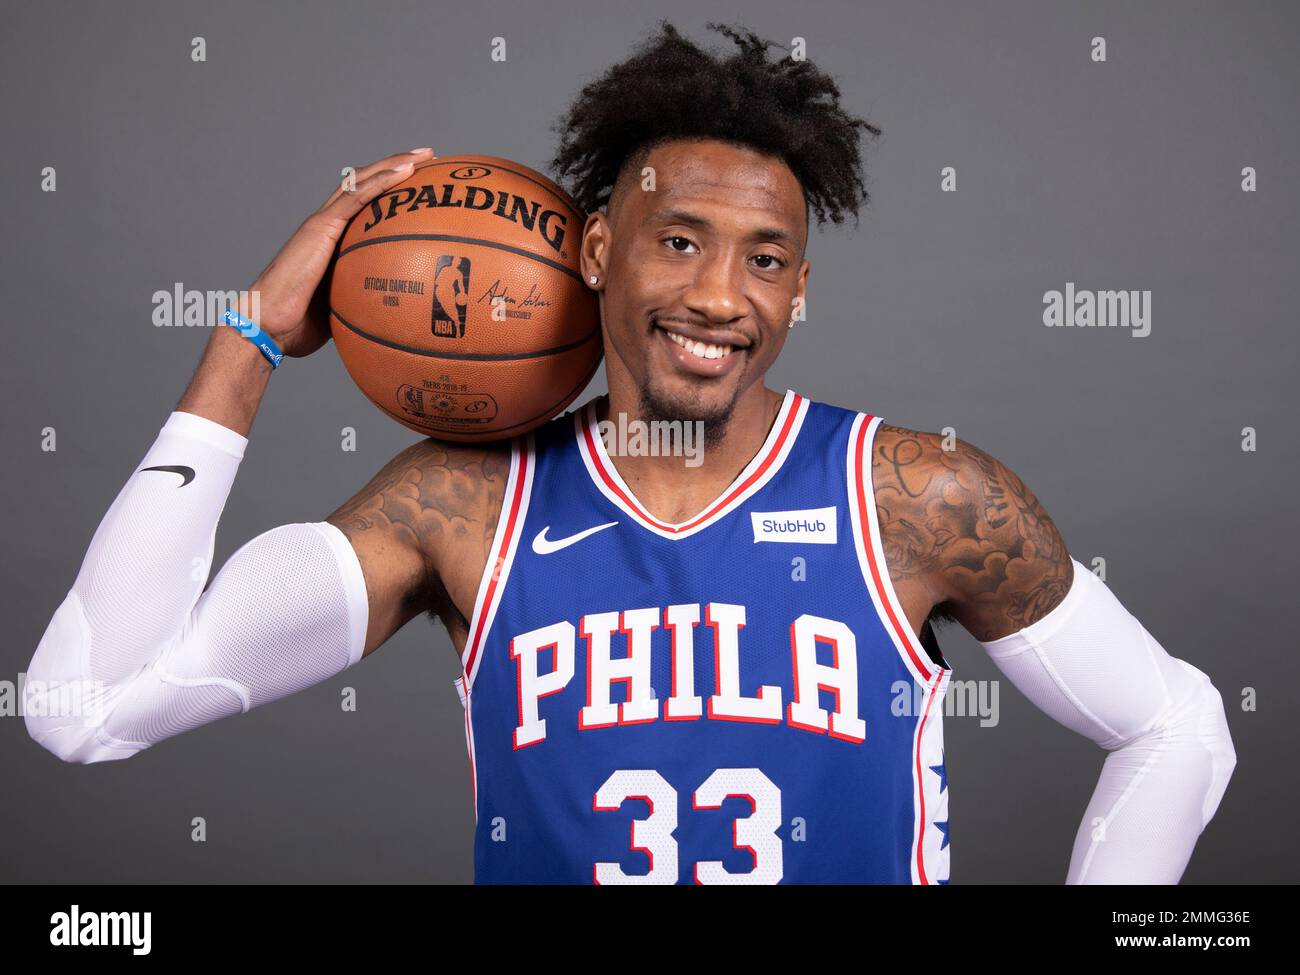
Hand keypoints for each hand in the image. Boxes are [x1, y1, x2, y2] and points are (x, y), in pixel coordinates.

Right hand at [242, 147, 432, 357]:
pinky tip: (405, 171)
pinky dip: (382, 181)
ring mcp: (322, 223)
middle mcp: (327, 224)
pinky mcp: (321, 228)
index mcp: (331, 241)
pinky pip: (356, 197)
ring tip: (425, 154)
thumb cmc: (298, 326)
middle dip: (397, 166)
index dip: (389, 190)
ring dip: (394, 164)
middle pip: (365, 184)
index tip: (420, 184)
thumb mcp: (342, 310)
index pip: (363, 205)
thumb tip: (394, 317)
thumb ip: (364, 302)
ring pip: (362, 181)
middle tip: (429, 157)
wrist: (267, 325)